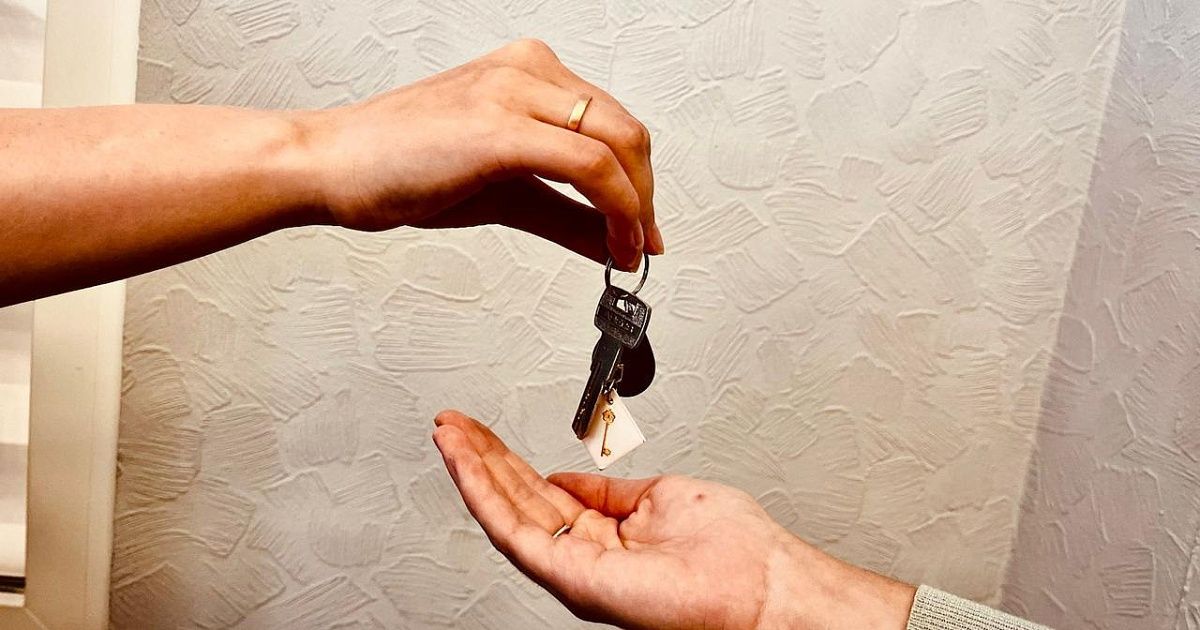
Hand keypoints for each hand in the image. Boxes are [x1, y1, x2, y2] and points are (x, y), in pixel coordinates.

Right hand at [300, 39, 662, 269]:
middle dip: (645, 196)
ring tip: (628, 249)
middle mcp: (527, 71)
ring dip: (637, 206)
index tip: (641, 227)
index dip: (640, 181)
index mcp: (528, 73)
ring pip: (619, 142)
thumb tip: (611, 243)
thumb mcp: (503, 193)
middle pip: (627, 131)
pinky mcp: (500, 129)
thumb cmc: (398, 166)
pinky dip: (617, 208)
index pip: (612, 122)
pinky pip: (590, 164)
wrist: (330, 164)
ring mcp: (514, 92)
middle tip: (641, 243)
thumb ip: (563, 214)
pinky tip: (613, 243)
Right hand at [431, 411, 915, 629]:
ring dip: (471, 469)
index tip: (483, 431)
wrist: (762, 588)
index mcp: (605, 537)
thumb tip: (570, 480)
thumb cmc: (735, 554)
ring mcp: (573, 569)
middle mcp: (583, 555)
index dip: (508, 460)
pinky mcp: (570, 576)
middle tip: (450, 424)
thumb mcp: (660, 499)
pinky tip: (464, 461)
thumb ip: (608, 493)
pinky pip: (513, 529)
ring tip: (446, 433)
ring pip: (505, 514)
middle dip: (480, 458)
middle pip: (517, 500)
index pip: (541, 493)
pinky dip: (482, 490)